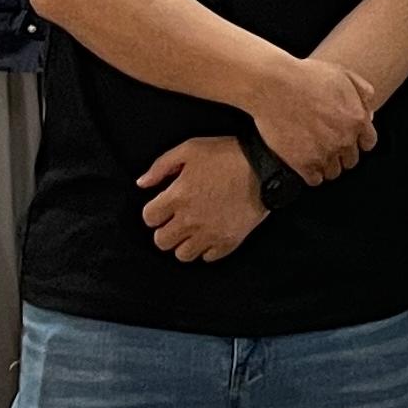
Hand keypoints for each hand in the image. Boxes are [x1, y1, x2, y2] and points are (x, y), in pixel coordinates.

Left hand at [137, 136, 266, 261]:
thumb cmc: (227, 155)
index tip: (163, 206)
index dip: (154, 211)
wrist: (265, 167)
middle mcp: (191, 220)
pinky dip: (206, 248)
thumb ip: (161, 166)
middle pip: (162, 242)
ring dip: (184, 243)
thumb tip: (142, 183)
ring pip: (183, 255)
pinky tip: (211, 232)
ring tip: (193, 229)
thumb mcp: (190, 149)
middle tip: (176, 219)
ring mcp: (210, 234)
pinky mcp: (229, 242)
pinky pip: (208, 257)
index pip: (149, 218)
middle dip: (165, 230)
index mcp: (178, 197)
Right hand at [250, 56, 375, 182]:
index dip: (357, 140)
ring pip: (334, 172)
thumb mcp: (342, 74)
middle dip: (341, 152)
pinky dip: (311, 173)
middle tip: (326, 143)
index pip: (368, 143)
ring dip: (326, 164)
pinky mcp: (303, 163)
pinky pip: (315, 180)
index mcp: (357, 119)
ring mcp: (324, 153)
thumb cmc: (305, 76)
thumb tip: (370, 113)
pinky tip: (304, 162)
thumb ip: (362, 93)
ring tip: (314, 152)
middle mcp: (344, 139)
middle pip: (350, 159)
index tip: (347, 138)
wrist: (274, 84)